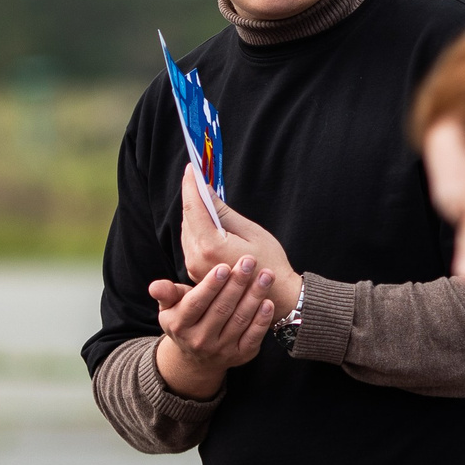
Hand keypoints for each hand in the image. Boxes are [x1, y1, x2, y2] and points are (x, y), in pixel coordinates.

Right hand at [149, 256, 274, 400]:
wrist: (198, 358)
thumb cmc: (185, 319)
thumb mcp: (171, 307)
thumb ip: (167, 293)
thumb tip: (155, 286)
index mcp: (180, 325)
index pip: (197, 303)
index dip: (211, 285)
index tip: (224, 266)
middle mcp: (200, 340)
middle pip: (222, 309)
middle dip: (237, 283)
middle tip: (249, 261)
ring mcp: (222, 350)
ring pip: (240, 320)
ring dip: (255, 296)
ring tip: (265, 275)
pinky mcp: (241, 356)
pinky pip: (253, 337)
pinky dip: (262, 320)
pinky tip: (268, 302)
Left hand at [177, 167, 300, 322]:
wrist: (277, 297)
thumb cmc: (269, 263)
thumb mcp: (249, 231)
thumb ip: (223, 212)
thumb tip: (207, 190)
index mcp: (209, 247)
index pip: (193, 208)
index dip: (191, 185)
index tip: (192, 168)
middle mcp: (196, 259)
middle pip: (188, 220)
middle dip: (192, 197)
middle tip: (199, 176)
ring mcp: (195, 269)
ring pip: (188, 232)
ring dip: (194, 213)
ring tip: (204, 195)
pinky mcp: (197, 274)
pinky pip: (191, 244)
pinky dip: (197, 228)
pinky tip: (207, 219)